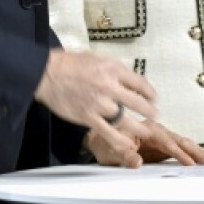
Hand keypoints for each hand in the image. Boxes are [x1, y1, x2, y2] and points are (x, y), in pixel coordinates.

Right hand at [35, 48, 158, 153]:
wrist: (47, 74)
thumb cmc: (70, 63)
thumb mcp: (97, 58)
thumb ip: (113, 69)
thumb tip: (126, 78)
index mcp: (113, 69)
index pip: (139, 82)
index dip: (150, 92)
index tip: (153, 97)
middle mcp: (110, 86)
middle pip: (137, 102)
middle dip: (149, 110)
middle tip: (155, 114)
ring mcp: (99, 104)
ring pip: (126, 119)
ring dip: (139, 127)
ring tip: (147, 131)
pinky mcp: (88, 117)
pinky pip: (108, 132)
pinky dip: (119, 141)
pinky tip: (129, 146)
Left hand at [85, 118, 203, 168]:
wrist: (98, 139)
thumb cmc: (104, 142)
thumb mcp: (110, 151)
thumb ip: (124, 156)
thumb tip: (138, 162)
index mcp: (146, 129)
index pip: (166, 142)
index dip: (179, 153)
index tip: (190, 163)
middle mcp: (155, 130)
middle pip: (179, 140)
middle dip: (196, 151)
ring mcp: (158, 137)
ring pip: (182, 143)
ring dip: (197, 152)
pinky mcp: (159, 145)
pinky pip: (177, 148)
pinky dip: (190, 153)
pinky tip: (200, 159)